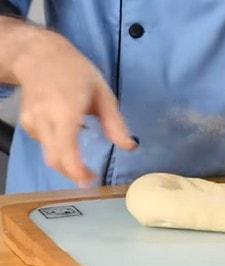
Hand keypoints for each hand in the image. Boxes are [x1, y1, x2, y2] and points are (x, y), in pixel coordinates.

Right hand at [10, 25, 135, 186]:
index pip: (66, 151)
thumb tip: (130, 147)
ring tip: (83, 163)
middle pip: (54, 160)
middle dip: (73, 174)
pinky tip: (69, 141)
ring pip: (48, 154)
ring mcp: (31, 122)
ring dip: (66, 163)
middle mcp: (44, 120)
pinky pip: (44, 144)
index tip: (91, 182)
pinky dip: (58, 149)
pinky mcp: (26, 123)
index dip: (77, 172)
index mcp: (65, 112)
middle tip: (91, 179)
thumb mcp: (103, 93)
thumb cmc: (75, 72)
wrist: (39, 55)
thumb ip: (115, 123)